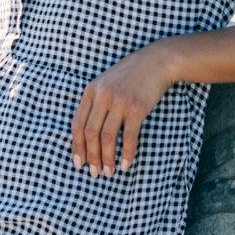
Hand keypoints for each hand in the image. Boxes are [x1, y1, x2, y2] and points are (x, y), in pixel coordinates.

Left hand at [69, 43, 176, 177]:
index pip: (77, 123)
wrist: (157, 61)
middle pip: (90, 133)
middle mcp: (102, 96)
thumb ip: (96, 102)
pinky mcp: (136, 108)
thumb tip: (88, 133)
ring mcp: (119, 102)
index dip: (77, 145)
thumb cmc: (131, 76)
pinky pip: (128, 136)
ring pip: (107, 137)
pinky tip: (125, 165)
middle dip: (91, 156)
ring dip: (107, 158)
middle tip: (94, 173)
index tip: (79, 163)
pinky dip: (126, 153)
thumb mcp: (106, 83)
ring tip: (108, 172)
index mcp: (91, 91)